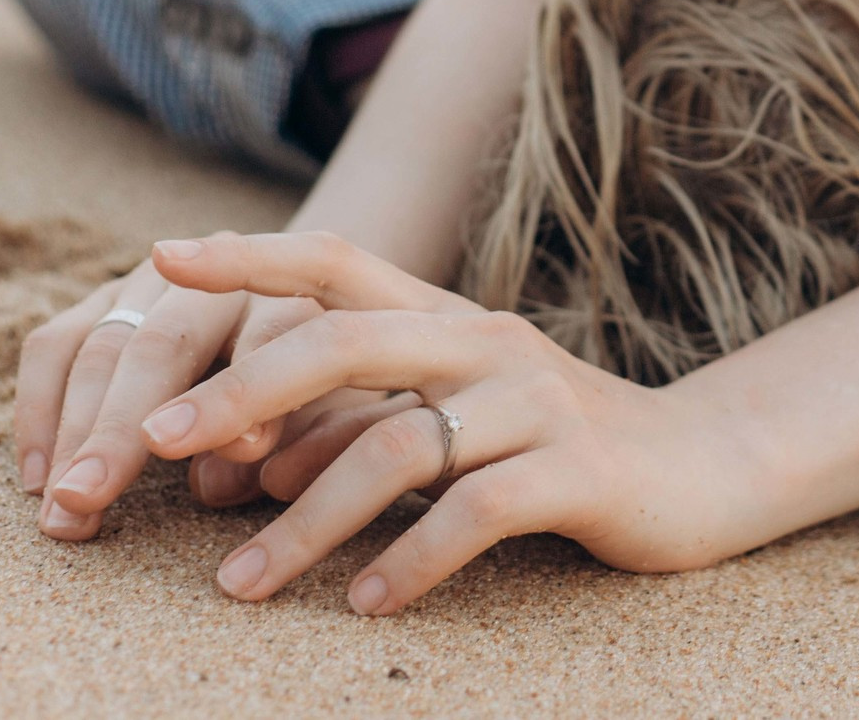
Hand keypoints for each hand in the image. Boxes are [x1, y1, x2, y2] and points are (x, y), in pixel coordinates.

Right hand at [11, 262, 325, 536]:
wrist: (309, 318)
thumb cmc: (330, 389)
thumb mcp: (343, 413)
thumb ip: (301, 441)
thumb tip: (213, 485)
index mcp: (301, 296)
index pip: (273, 334)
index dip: (245, 396)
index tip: (224, 454)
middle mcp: (224, 277)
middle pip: (166, 343)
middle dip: (122, 424)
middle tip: (87, 495)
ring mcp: (157, 281)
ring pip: (104, 345)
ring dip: (73, 430)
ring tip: (60, 505)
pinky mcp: (107, 296)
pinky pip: (56, 344)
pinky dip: (40, 410)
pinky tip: (36, 480)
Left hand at [139, 231, 759, 613]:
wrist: (700, 470)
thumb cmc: (551, 450)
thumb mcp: (454, 420)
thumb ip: (361, 422)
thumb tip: (243, 460)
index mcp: (449, 318)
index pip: (339, 262)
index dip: (251, 255)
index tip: (160, 258)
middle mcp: (486, 341)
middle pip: (346, 343)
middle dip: (241, 394)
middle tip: (158, 445)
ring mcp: (535, 400)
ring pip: (396, 446)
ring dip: (304, 522)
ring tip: (241, 585)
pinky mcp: (576, 468)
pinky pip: (472, 511)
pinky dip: (407, 561)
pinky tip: (364, 603)